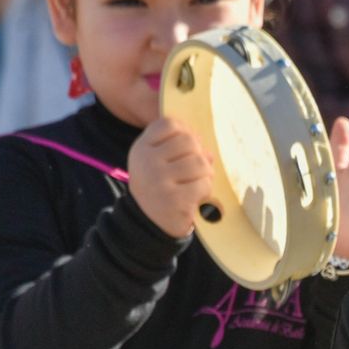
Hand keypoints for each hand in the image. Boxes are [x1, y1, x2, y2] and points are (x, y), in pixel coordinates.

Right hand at [128, 117, 213, 238]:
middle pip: (189, 141)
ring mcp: (159, 180)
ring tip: (196, 183)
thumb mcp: (157, 161)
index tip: (185, 149)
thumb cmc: (159, 187)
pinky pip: (203, 184)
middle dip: (198, 154)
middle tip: (195, 170)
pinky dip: (206, 190)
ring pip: (200, 162)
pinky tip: (196, 197)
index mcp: (141, 148)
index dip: (185, 133)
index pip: (170, 124)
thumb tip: (206, 150)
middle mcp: (147, 162)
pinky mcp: (174, 199)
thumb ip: (177, 146)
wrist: (148, 224)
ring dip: (205, 174)